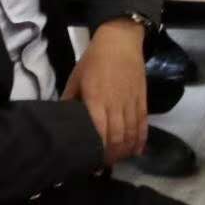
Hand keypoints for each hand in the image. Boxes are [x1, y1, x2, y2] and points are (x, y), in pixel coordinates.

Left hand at [63, 19, 147, 165]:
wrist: (121, 40)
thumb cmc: (94, 59)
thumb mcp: (75, 78)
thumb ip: (69, 100)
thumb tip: (62, 119)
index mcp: (96, 99)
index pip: (99, 132)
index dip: (98, 150)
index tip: (91, 161)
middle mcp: (115, 103)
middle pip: (117, 136)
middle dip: (112, 154)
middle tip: (104, 164)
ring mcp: (131, 101)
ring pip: (131, 132)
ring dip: (126, 149)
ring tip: (119, 160)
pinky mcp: (142, 98)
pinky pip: (143, 122)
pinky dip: (141, 138)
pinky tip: (137, 149)